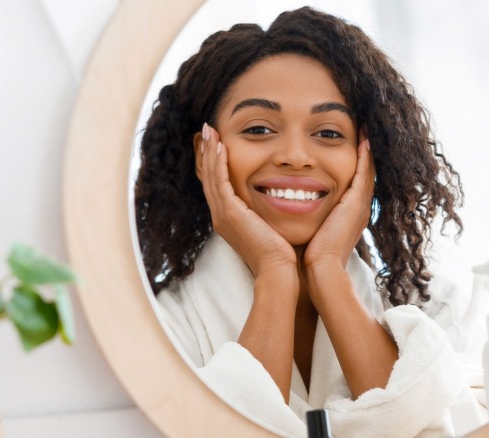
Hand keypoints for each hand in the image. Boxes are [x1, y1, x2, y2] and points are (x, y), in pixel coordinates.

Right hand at [197, 124, 296, 277]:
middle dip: (207, 153)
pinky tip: (221, 146)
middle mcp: (221, 217)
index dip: (215, 163)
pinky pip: (220, 182)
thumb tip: (279, 198)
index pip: (217, 185)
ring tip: (210, 131)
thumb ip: (266, 212)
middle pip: (208, 178)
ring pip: (211, 177)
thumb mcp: (269, 227)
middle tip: (208, 131)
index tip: (217, 143)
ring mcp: (222, 215)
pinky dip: (219, 163)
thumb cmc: (280, 252)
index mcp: (229, 220)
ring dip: (210, 152)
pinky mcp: (229, 214)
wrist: (277, 270)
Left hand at [303, 137, 374, 269]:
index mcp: (349, 214)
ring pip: (368, 170)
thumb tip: (291, 208)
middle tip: (362, 130)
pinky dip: (365, 155)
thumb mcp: (313, 231)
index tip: (350, 144)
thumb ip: (309, 219)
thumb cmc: (311, 256)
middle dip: (364, 152)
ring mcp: (360, 205)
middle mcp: (359, 208)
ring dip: (366, 148)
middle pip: (365, 173)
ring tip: (364, 127)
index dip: (354, 163)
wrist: (321, 270)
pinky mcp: (356, 203)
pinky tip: (364, 138)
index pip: (354, 182)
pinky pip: (364, 173)